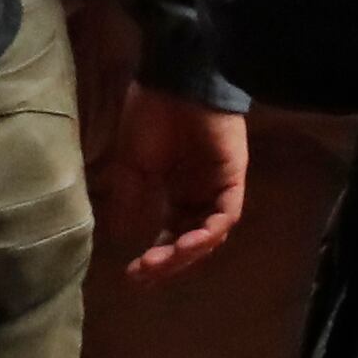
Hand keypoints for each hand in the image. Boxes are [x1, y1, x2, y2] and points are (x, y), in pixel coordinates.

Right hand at [100, 88, 247, 279]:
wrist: (173, 82)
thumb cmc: (149, 117)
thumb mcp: (132, 165)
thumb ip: (133, 200)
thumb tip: (125, 237)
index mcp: (175, 194)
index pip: (169, 237)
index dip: (154, 259)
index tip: (131, 275)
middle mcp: (198, 197)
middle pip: (190, 244)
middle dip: (169, 263)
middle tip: (145, 274)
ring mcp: (217, 191)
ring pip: (209, 236)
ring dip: (188, 254)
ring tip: (163, 262)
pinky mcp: (232, 182)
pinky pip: (226, 217)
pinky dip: (208, 233)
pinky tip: (186, 243)